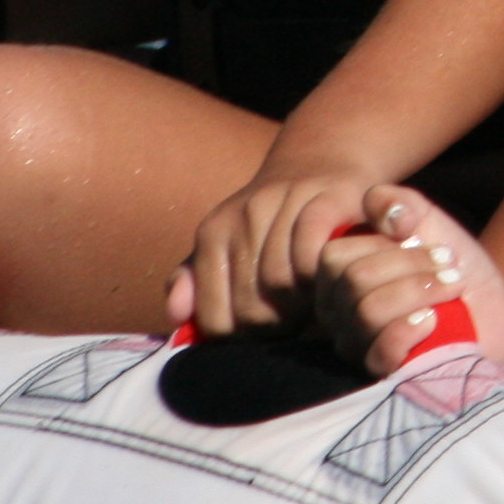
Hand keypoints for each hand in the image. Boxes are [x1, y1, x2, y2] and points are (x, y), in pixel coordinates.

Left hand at [166, 173, 377, 337]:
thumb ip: (198, 284)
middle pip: (250, 309)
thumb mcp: (228, 248)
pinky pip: (311, 257)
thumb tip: (176, 314)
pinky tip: (328, 276)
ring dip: (302, 305)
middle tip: (295, 320)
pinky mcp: (326, 199)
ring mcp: (283, 203)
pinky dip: (319, 275)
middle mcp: (242, 216)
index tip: (263, 333)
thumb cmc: (275, 221)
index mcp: (212, 234)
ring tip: (312, 301)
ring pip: (280, 284)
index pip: (215, 320)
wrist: (321, 163)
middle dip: (276, 326)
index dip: (242, 340)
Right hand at [312, 187, 503, 375]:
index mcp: (342, 274)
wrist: (495, 319)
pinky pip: (379, 350)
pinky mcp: (381, 375)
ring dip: (419, 292)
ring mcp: (356, 345)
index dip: (384, 242)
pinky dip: (411, 329)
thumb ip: (403, 204)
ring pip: (367, 311)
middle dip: (411, 265)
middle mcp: (338, 311)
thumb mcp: (434, 226)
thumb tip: (389, 216)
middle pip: (354, 279)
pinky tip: (435, 321)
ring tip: (450, 290)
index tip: (426, 240)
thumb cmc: (455, 272)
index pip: (335, 254)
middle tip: (448, 268)